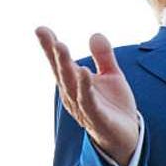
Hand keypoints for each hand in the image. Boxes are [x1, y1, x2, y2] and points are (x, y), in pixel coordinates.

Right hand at [37, 26, 138, 165]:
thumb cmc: (113, 106)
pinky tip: (84, 72)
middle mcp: (73, 95)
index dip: (50, 47)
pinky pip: (89, 101)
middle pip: (62, 71)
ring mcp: (83, 107)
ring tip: (60, 47)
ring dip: (65, 66)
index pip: (60, 63)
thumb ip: (103, 56)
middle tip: (47, 35)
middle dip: (54, 53)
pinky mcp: (97, 118)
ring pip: (71, 84)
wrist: (126, 136)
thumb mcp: (111, 76)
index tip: (40, 29)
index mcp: (74, 83)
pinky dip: (85, 87)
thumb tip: (95, 34)